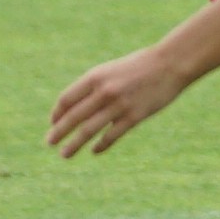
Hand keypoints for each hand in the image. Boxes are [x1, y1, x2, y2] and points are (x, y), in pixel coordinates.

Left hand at [47, 45, 186, 158]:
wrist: (171, 64)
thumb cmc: (138, 66)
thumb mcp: (110, 71)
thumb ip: (93, 87)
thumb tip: (74, 107)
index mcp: (95, 77)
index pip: (66, 99)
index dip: (57, 114)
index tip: (53, 123)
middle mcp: (104, 92)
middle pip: (73, 117)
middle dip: (59, 132)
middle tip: (49, 143)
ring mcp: (119, 105)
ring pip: (89, 130)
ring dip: (74, 144)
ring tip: (64, 154)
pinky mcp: (135, 116)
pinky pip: (112, 136)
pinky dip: (100, 145)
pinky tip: (94, 151)